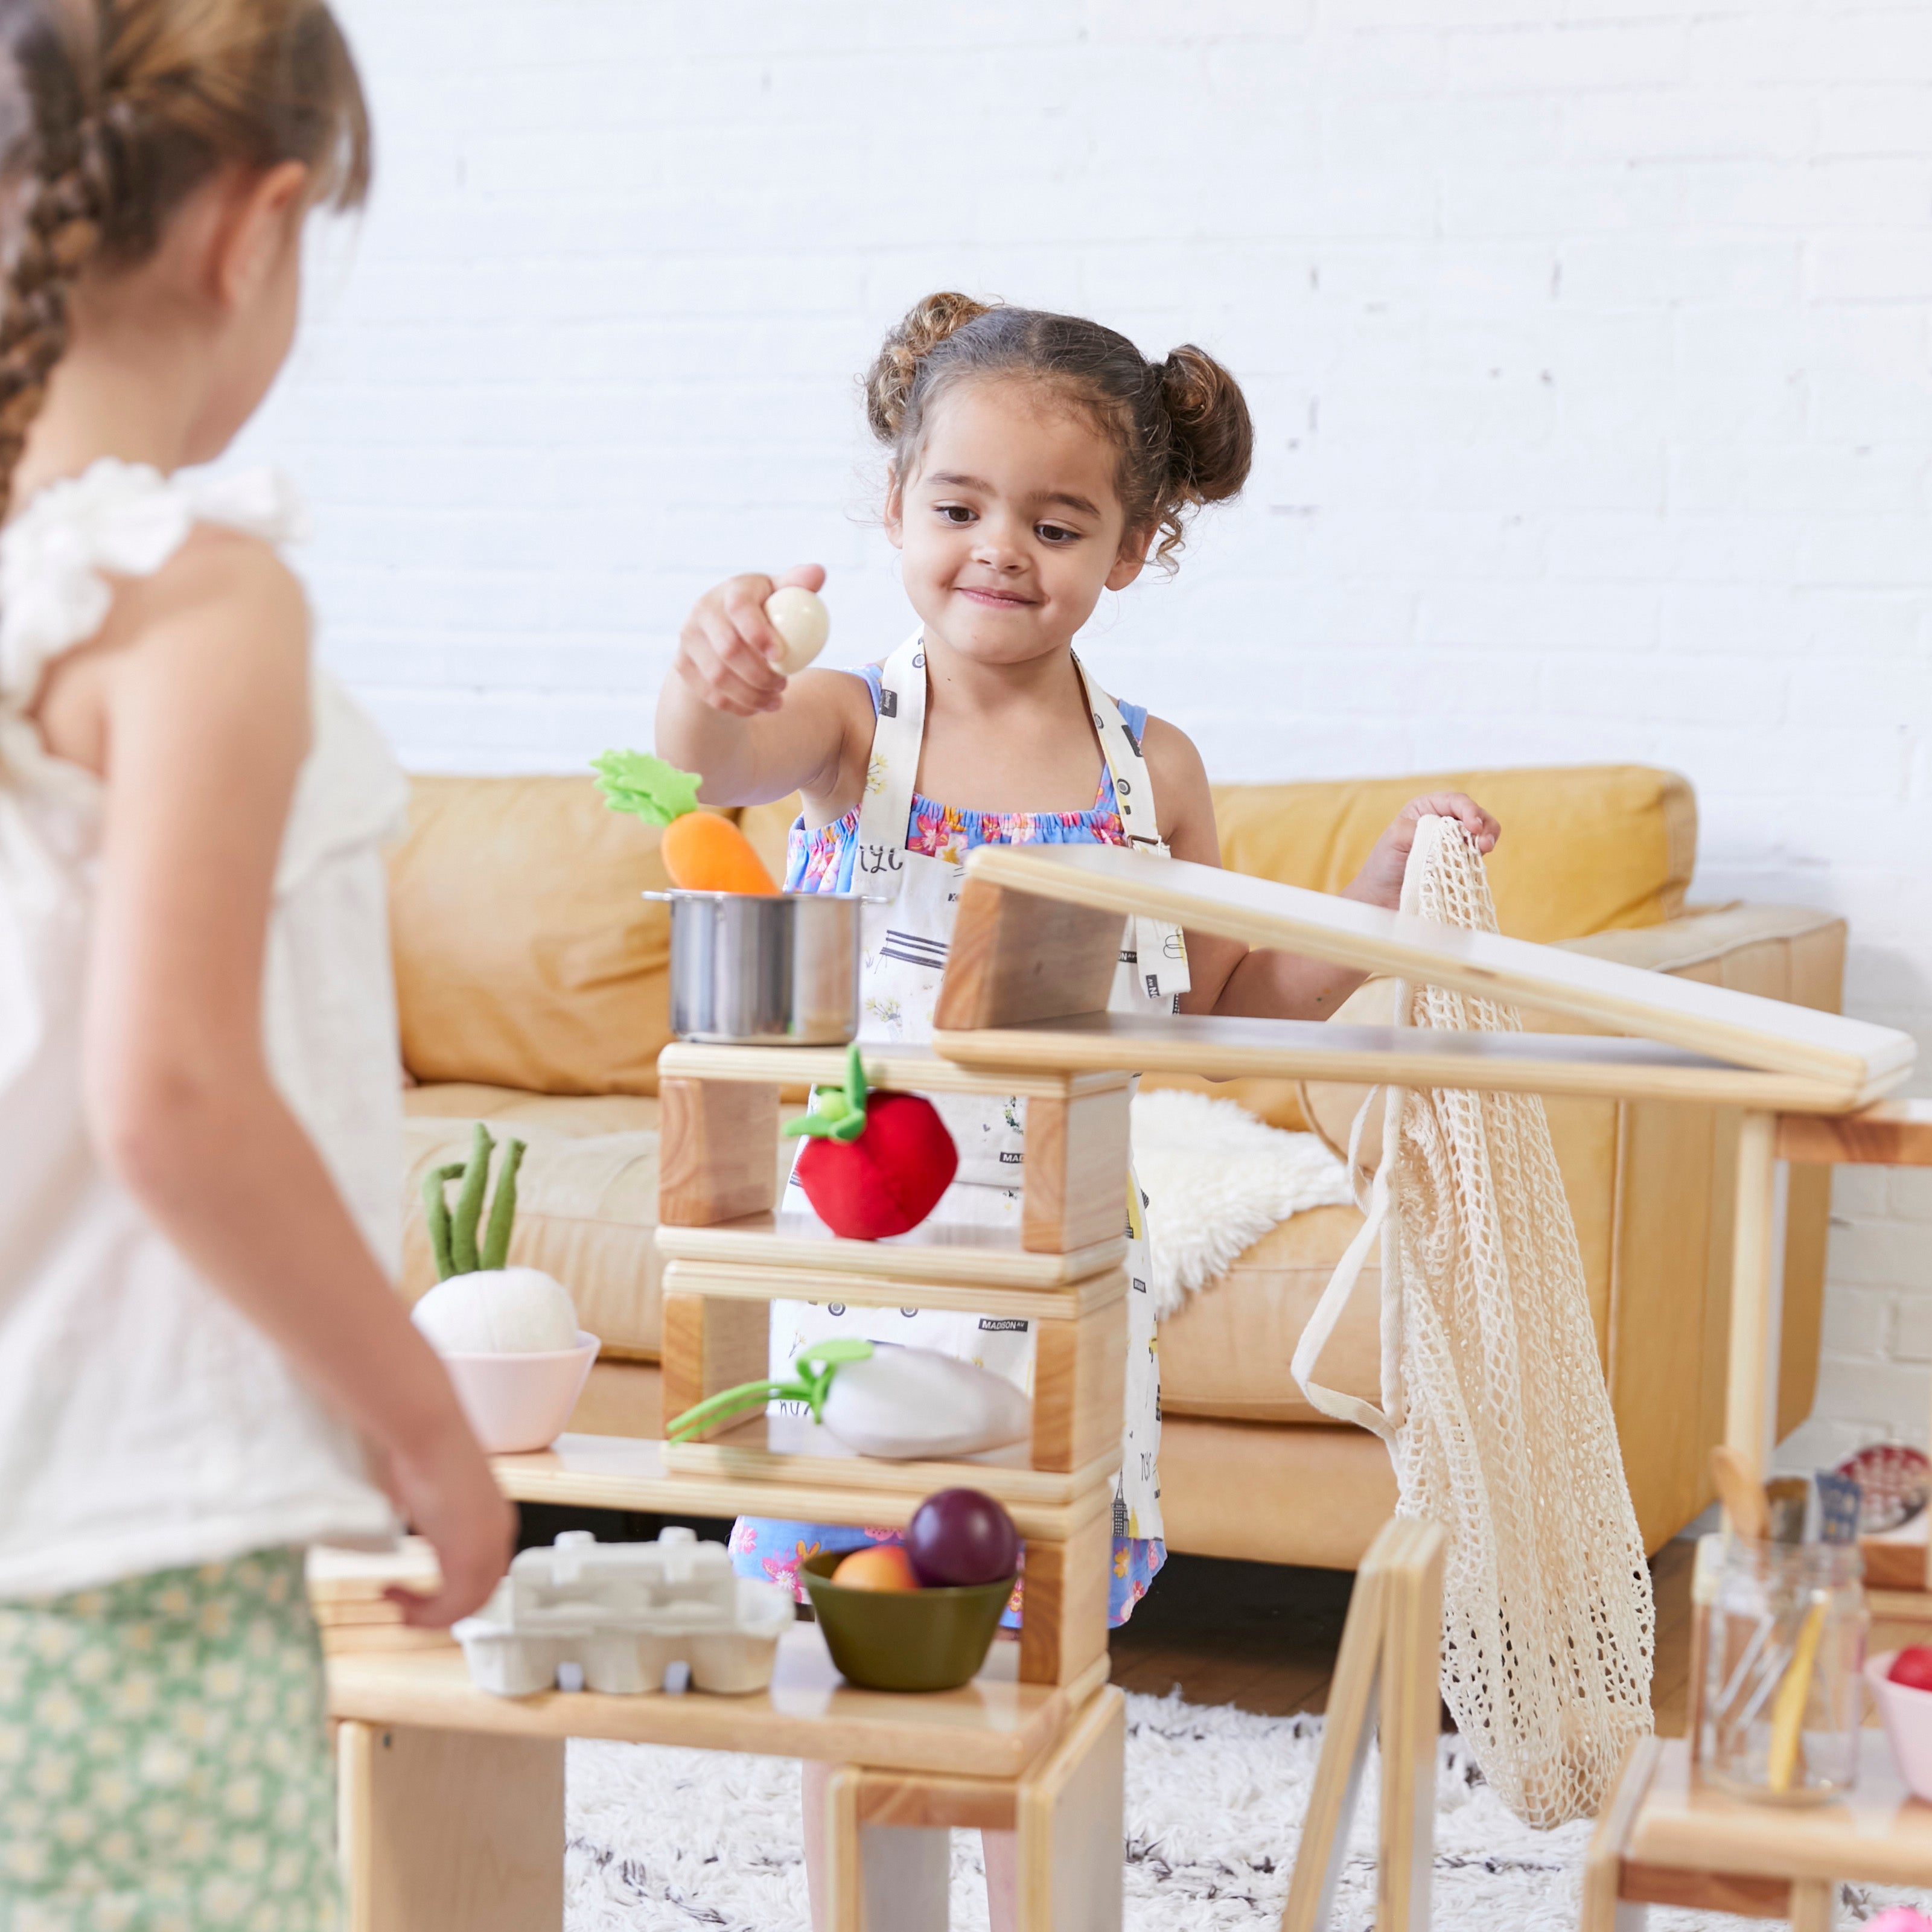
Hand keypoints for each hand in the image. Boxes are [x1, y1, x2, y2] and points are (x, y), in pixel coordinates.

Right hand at [376, 1417, 516, 1627]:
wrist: (428, 1432)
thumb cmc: (424, 1448)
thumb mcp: (430, 1488)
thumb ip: (429, 1512)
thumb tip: (408, 1518)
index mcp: (495, 1517)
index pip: (484, 1570)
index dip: (454, 1589)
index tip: (421, 1588)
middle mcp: (499, 1534)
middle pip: (479, 1593)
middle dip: (441, 1608)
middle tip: (405, 1607)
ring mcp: (488, 1547)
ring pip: (467, 1605)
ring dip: (429, 1614)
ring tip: (398, 1607)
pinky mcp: (469, 1558)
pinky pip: (453, 1608)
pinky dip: (425, 1614)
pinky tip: (397, 1596)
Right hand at [675, 563, 825, 716]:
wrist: (725, 633)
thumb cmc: (764, 610)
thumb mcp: (781, 594)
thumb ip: (799, 585)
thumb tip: (819, 573)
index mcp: (732, 590)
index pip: (739, 608)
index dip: (758, 633)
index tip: (780, 655)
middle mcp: (704, 610)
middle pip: (728, 649)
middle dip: (760, 674)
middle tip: (783, 684)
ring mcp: (689, 638)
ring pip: (718, 678)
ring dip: (752, 694)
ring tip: (776, 697)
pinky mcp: (683, 664)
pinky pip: (711, 694)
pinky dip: (739, 706)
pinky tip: (759, 706)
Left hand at [1344, 792, 1500, 911]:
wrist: (1381, 899)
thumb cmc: (1383, 865)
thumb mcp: (1396, 838)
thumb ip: (1421, 829)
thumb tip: (1450, 833)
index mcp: (1426, 808)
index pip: (1456, 801)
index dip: (1469, 810)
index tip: (1473, 827)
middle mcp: (1443, 823)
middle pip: (1475, 815)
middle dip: (1485, 825)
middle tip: (1485, 844)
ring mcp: (1453, 844)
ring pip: (1481, 835)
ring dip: (1487, 840)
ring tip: (1484, 850)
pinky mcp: (1459, 864)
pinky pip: (1477, 858)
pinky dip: (1480, 859)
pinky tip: (1476, 863)